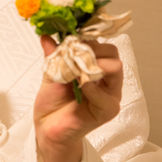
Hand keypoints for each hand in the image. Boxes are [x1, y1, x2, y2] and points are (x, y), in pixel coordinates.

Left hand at [34, 35, 122, 158]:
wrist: (47, 126)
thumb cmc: (53, 99)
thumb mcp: (51, 70)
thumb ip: (53, 53)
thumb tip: (46, 35)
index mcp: (95, 65)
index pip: (101, 45)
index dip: (87, 40)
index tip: (71, 40)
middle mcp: (106, 78)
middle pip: (112, 53)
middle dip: (93, 49)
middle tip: (74, 54)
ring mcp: (110, 94)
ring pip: (114, 68)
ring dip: (93, 64)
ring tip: (75, 69)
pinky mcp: (107, 110)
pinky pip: (106, 95)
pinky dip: (91, 86)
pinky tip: (80, 85)